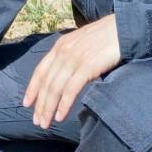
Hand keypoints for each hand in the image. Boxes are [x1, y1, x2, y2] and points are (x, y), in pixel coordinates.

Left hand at [22, 14, 121, 128]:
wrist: (124, 28)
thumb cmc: (106, 37)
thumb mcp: (81, 44)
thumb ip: (72, 57)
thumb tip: (66, 76)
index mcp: (60, 46)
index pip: (40, 71)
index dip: (32, 88)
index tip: (26, 104)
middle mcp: (63, 52)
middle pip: (46, 83)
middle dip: (40, 104)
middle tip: (37, 121)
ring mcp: (74, 59)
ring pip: (55, 88)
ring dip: (48, 108)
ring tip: (45, 123)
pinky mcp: (87, 66)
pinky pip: (71, 89)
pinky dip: (64, 104)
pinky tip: (60, 116)